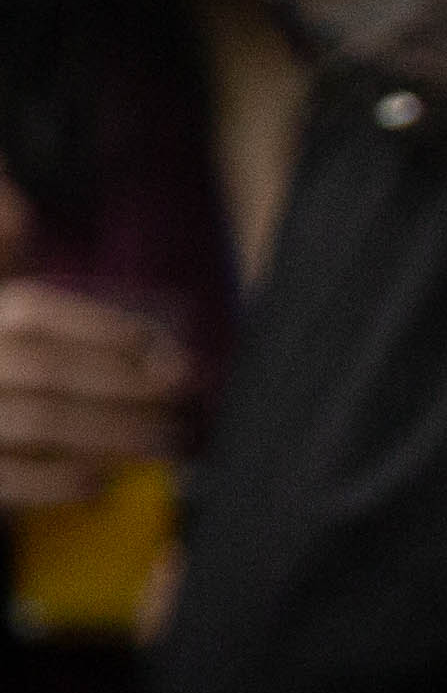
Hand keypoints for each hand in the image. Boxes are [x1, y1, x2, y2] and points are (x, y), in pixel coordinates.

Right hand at [0, 275, 191, 507]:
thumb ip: (4, 252)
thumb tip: (18, 210)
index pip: (40, 312)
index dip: (110, 332)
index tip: (171, 357)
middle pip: (49, 368)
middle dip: (127, 387)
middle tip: (182, 406)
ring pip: (41, 420)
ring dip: (113, 433)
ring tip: (164, 442)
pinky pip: (10, 478)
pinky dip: (60, 481)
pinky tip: (101, 482)